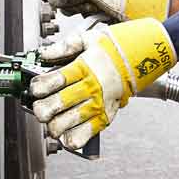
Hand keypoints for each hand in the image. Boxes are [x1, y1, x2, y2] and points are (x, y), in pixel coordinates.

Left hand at [29, 19, 177, 149]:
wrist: (142, 59)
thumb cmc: (114, 50)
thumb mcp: (89, 39)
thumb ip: (64, 46)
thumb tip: (45, 53)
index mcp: (84, 67)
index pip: (55, 80)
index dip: (39, 86)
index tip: (35, 88)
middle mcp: (91, 87)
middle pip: (58, 104)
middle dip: (42, 109)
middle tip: (40, 108)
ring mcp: (98, 104)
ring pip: (69, 122)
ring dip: (54, 126)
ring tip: (51, 122)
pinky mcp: (105, 116)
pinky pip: (86, 133)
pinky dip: (73, 139)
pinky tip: (66, 136)